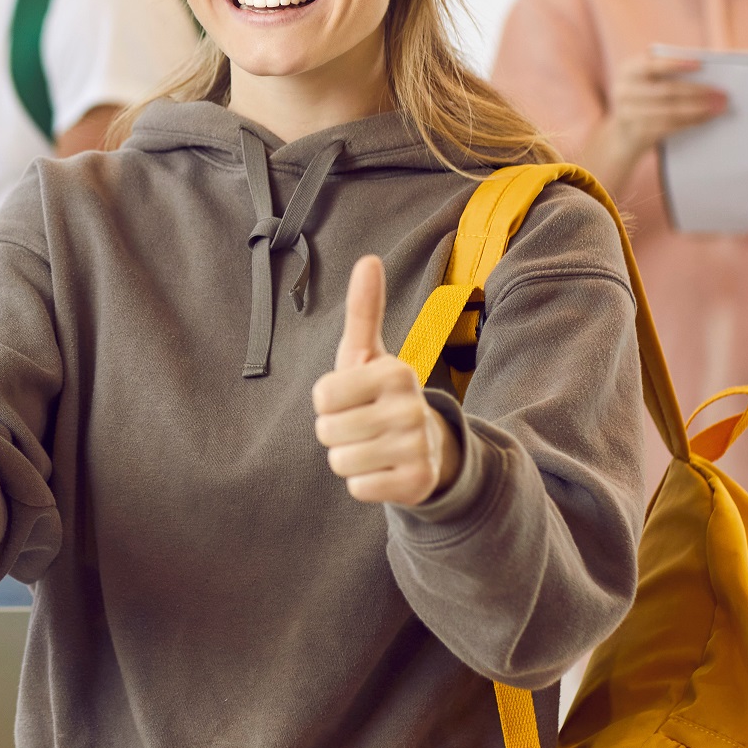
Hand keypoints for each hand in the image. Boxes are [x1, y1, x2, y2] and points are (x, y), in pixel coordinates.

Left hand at [312, 256, 460, 506]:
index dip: (329, 401)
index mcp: (396, 371)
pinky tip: (385, 469)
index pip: (322, 396)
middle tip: (365, 424)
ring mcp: (418, 447)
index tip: (354, 397)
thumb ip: (363, 309)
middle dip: (337, 431)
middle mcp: (412, 407)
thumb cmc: (381, 394)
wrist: (426, 445)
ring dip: (349, 457)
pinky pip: (357, 488)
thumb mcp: (369, 353)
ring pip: (340, 461)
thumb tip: (368, 259)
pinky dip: (364, 482)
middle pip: (327, 431)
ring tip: (374, 445)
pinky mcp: (418, 483)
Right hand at [598, 51, 728, 163]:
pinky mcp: (637, 132)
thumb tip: (706, 73)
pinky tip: (706, 118)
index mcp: (627, 70)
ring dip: (699, 109)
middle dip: (698, 91)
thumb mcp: (646, 84)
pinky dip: (691, 122)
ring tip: (719, 107)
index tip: (700, 64)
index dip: (675, 63)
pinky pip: (669, 126)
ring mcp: (628, 112)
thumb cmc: (644, 102)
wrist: (622, 137)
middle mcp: (623, 90)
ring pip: (670, 110)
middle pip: (666, 89)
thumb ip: (666, 74)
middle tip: (722, 93)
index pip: (651, 63)